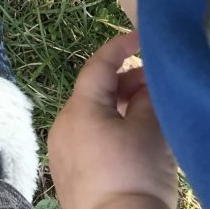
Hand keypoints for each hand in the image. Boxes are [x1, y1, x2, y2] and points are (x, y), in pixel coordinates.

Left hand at [48, 32, 177, 208]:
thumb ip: (145, 99)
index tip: (140, 39)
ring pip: (90, 116)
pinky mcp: (66, 172)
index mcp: (78, 109)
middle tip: (155, 85)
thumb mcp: (149, 132)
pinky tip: (130, 141)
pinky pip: (86, 138)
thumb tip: (144, 83)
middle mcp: (62, 124)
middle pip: (93, 92)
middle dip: (125, 83)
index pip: (97, 66)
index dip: (119, 47)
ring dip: (117, 109)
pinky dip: (107, 130)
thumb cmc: (134, 177)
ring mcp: (60, 150)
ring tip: (147, 113)